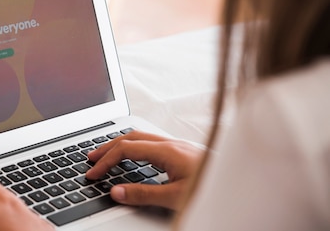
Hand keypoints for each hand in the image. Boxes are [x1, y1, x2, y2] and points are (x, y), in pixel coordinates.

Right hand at [85, 130, 203, 210]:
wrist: (244, 184)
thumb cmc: (212, 188)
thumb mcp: (175, 197)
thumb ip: (143, 194)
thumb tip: (116, 191)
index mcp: (166, 150)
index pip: (125, 149)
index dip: (105, 161)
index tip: (93, 173)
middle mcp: (171, 143)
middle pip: (130, 137)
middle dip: (107, 146)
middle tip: (90, 158)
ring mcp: (177, 145)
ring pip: (141, 137)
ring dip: (120, 144)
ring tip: (106, 154)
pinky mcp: (183, 151)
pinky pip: (151, 142)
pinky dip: (134, 147)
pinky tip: (134, 157)